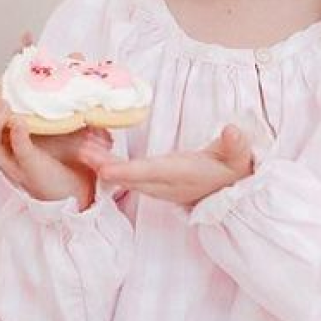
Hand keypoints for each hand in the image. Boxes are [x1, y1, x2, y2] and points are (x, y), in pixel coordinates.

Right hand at [0, 79, 112, 206]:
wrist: (84, 179)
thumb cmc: (67, 145)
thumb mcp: (60, 109)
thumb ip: (61, 83)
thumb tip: (76, 54)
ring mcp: (13, 159)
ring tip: (5, 105)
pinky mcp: (32, 170)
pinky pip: (17, 154)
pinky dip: (16, 138)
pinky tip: (22, 124)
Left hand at [93, 124, 252, 207]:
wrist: (232, 189)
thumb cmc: (233, 168)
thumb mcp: (239, 156)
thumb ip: (236, 145)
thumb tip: (233, 131)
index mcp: (183, 174)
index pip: (152, 173)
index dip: (128, 171)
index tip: (105, 169)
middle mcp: (165, 184)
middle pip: (130, 177)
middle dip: (105, 166)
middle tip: (81, 151)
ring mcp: (157, 186)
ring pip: (125, 177)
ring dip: (103, 165)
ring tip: (81, 148)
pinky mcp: (152, 184)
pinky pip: (126, 176)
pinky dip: (109, 165)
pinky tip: (92, 152)